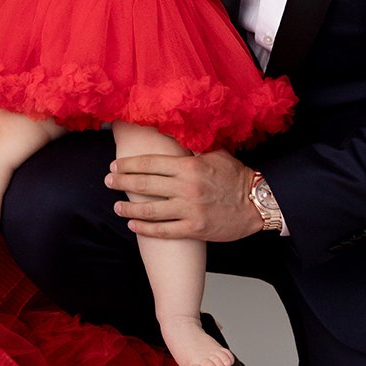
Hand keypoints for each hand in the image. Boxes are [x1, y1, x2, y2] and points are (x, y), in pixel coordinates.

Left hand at [105, 149, 261, 240]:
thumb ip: (192, 147)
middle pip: (145, 185)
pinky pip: (164, 230)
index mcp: (189, 166)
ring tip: (116, 207)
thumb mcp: (215, 154)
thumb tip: (170, 134)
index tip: (115, 165)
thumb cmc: (236, 177)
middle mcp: (186, 187)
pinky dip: (145, 229)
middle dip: (122, 183)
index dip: (129, 165)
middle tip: (107, 181)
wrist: (258, 203)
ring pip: (150, 210)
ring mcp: (190, 210)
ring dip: (129, 209)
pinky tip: (133, 226)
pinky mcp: (194, 228)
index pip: (150, 164)